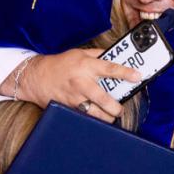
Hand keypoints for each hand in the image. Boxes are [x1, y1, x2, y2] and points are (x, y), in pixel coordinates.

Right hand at [18, 49, 140, 122]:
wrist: (36, 77)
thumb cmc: (60, 64)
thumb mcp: (79, 53)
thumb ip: (98, 54)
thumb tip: (115, 56)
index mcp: (85, 66)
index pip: (110, 69)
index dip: (125, 73)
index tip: (138, 76)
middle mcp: (81, 83)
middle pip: (104, 99)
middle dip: (116, 107)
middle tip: (120, 108)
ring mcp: (74, 98)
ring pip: (95, 113)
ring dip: (106, 117)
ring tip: (111, 115)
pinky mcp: (69, 108)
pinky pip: (84, 117)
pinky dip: (93, 119)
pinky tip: (97, 119)